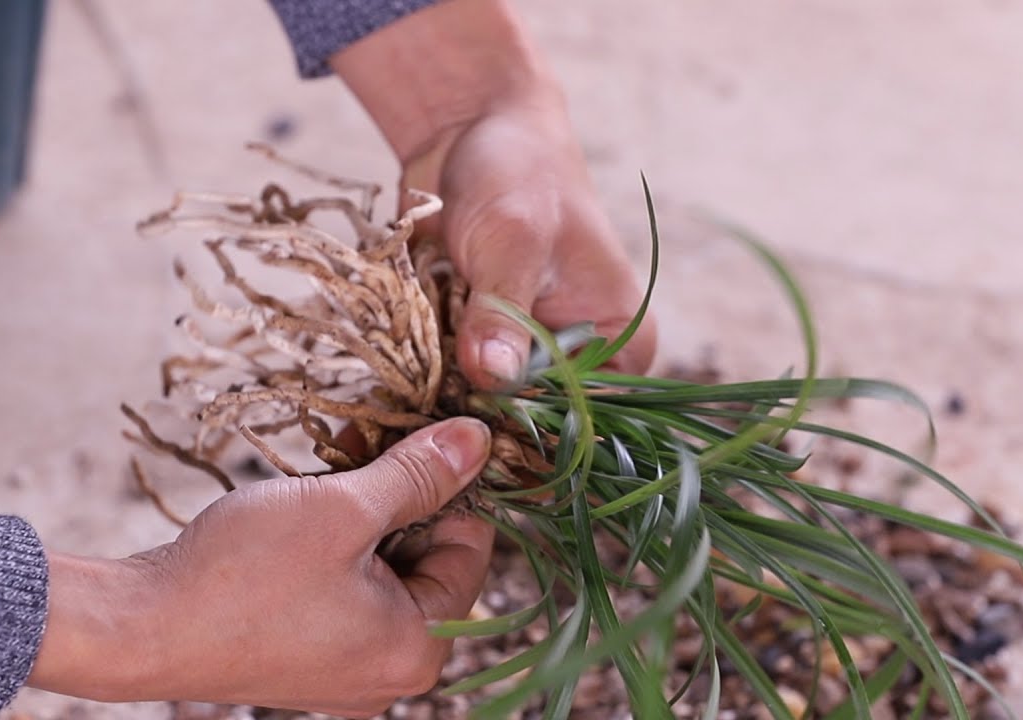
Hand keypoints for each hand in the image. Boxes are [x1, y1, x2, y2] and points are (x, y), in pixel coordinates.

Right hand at [27, 418, 493, 717]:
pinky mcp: (307, 654)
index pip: (470, 547)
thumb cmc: (244, 575)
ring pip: (383, 566)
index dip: (448, 486)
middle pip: (427, 558)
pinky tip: (308, 497)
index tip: (417, 436)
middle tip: (367, 440)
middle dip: (400, 493)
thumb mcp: (345, 508)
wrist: (138, 627)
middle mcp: (392, 671)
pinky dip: (335, 540)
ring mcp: (347, 668)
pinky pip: (346, 586)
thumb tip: (480, 440)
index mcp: (421, 648)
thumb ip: (420, 474)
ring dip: (364, 507)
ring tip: (332, 461)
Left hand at [331, 0, 656, 389]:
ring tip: (410, 393)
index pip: (586, 416)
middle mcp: (582, 359)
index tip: (476, 425)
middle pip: (535, 422)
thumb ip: (504, 312)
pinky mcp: (484, 346)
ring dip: (449, 403)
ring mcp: (530, 355)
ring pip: (490, 409)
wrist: (469, 129)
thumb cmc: (517, 172)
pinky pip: (457, 386)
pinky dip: (430, 383)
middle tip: (430, 413)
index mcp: (621, 342)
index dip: (533, 428)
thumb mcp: (513, 239)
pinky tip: (401, 380)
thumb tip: (495, 377)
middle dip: (484, 418)